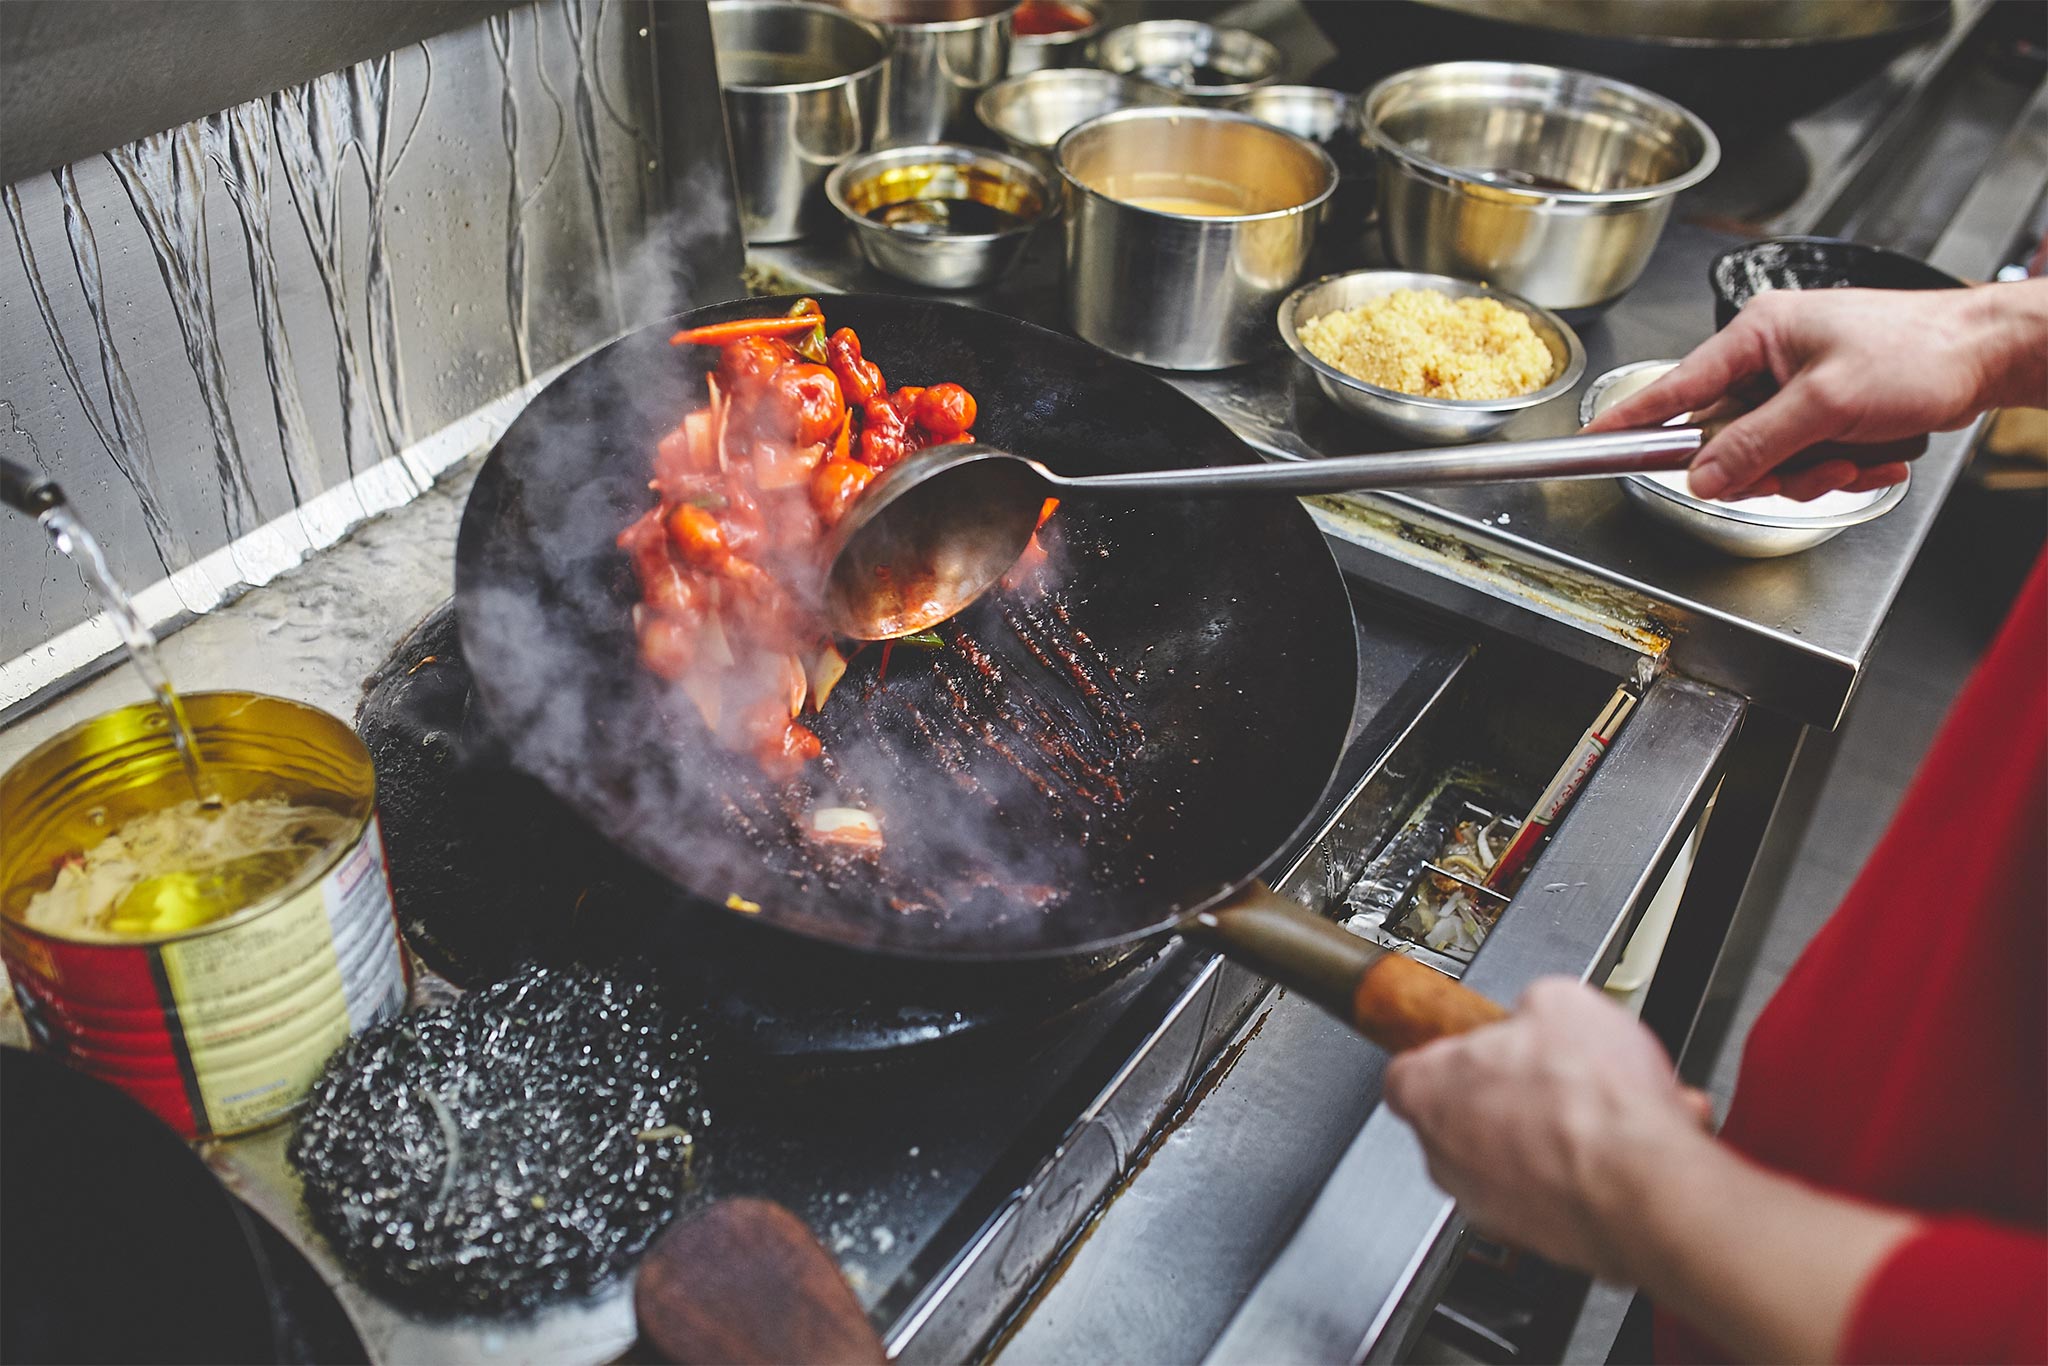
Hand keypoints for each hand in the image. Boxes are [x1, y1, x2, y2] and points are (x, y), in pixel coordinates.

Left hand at [1384, 978, 1712, 1282]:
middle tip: (1553, 1077)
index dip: (1452, 1055)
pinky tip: (1628, 1148)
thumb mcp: (1559, 1002)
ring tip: (1606, 1112)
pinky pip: (1558, 1193)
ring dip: (1557, 1136)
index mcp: (1428, 1091)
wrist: (1640, 1185)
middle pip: (1465, 1115)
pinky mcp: (1535, 1236)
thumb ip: (1530, 1007)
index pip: (1408, 1072)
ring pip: (1516, 1159)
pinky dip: (1589, 1172)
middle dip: (1512, 1096)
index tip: (1481, 1047)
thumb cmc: (1587, 1103)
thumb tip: (1539, 1012)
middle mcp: (1445, 1156)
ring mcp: (1487, 1203)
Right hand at [1583, 284, 2035, 500]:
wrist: (1989, 354)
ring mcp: (1800, 387)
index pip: (1674, 387)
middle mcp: (1772, 359)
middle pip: (1729, 440)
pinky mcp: (1827, 410)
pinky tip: (1878, 450)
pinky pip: (1808, 460)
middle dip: (1776, 465)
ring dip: (1819, 469)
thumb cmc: (1920, 351)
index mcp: (1758, 335)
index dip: (1631, 420)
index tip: (1591, 442)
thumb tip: (1702, 476)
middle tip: (1817, 461)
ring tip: (1862, 450)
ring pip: (1772, 459)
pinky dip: (1844, 465)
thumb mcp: (1827, 403)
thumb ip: (1755, 444)